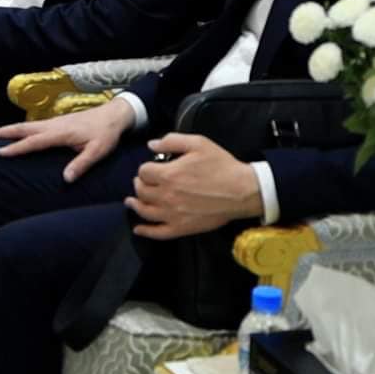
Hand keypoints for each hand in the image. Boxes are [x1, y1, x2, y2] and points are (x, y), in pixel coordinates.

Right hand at [0, 98, 136, 182]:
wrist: (114, 115)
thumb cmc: (106, 134)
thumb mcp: (98, 151)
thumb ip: (81, 165)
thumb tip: (65, 179)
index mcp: (60, 133)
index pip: (33, 141)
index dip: (16, 147)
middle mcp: (52, 125)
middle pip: (22, 128)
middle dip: (2, 132)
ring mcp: (52, 123)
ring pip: (25, 125)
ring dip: (8, 129)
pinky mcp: (55, 123)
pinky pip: (31, 126)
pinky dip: (18, 129)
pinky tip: (15, 135)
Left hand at [125, 133, 264, 239]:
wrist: (243, 191)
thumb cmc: (221, 165)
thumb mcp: (198, 143)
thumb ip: (171, 141)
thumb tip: (151, 145)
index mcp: (168, 175)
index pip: (143, 172)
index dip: (146, 168)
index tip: (152, 167)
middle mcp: (166, 196)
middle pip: (141, 191)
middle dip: (140, 184)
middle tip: (144, 181)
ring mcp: (173, 214)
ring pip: (145, 211)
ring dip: (135, 205)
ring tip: (131, 201)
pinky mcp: (182, 228)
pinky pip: (158, 232)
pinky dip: (145, 231)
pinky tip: (138, 228)